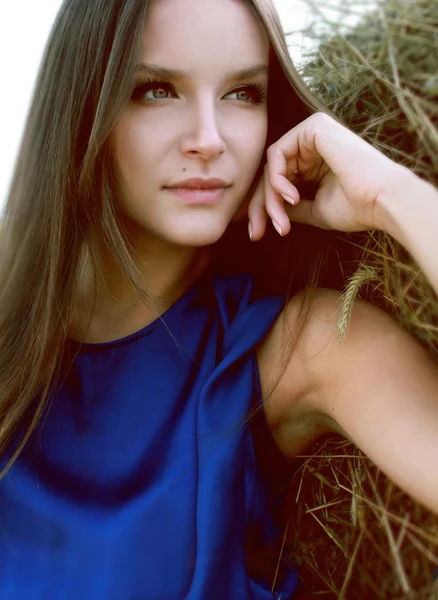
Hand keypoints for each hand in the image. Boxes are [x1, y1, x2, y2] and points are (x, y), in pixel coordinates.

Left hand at [247, 112, 405, 239]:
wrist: (381, 200)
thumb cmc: (355, 207)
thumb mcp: (313, 209)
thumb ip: (289, 205)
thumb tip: (268, 208)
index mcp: (314, 161)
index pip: (278, 181)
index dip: (264, 207)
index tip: (256, 233)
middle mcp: (312, 144)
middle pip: (271, 173)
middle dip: (261, 205)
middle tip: (257, 232)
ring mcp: (312, 133)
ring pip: (272, 167)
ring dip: (270, 198)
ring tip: (283, 220)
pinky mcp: (313, 127)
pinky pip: (277, 153)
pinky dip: (277, 179)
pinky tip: (291, 197)